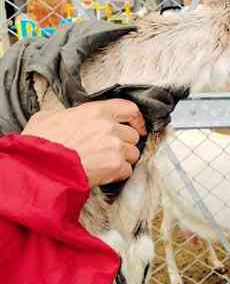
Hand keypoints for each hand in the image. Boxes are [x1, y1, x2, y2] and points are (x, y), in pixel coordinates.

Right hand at [22, 99, 146, 186]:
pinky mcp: (115, 166)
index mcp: (95, 111)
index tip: (138, 127)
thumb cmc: (39, 144)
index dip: (136, 119)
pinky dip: (117, 174)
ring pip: (133, 153)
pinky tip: (102, 173)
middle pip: (132, 135)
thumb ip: (69, 115)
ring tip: (103, 163)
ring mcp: (114, 146)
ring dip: (122, 159)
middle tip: (110, 151)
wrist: (38, 168)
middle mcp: (109, 126)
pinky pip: (127, 170)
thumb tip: (70, 118)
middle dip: (124, 144)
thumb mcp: (48, 117)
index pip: (129, 109)